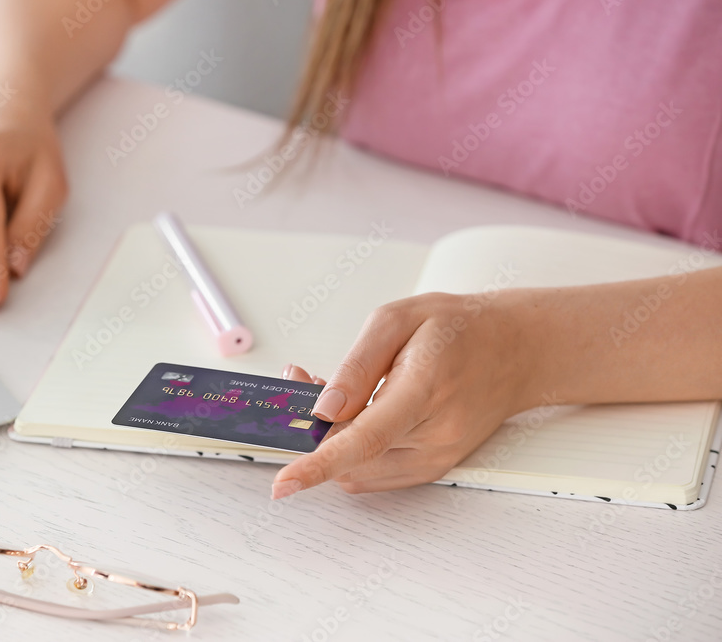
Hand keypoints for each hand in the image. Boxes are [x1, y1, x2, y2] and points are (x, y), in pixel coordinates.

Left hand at [272, 292, 536, 497]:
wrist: (517, 350)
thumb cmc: (461, 329)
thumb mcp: (399, 320)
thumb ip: (357, 365)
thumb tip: (324, 407)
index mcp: (424, 390)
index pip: (365, 439)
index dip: (318, 464)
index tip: (284, 483)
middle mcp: (433, 435)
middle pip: (350, 456)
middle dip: (313, 428)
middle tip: (301, 381)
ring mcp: (435, 458)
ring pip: (357, 469)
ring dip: (331, 441)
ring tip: (335, 392)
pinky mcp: (432, 468)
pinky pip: (374, 473)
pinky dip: (351, 452)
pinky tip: (355, 415)